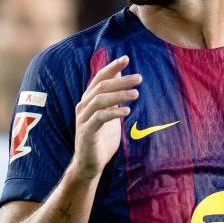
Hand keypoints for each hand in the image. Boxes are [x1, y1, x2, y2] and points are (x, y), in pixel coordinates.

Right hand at [73, 56, 140, 179]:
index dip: (112, 68)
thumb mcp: (110, 114)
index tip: (126, 58)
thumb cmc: (102, 139)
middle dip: (121, 80)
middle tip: (139, 78)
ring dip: (119, 95)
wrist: (89, 164)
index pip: (99, 78)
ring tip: (136, 94)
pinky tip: (126, 111)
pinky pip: (99, 117)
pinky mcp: (86, 131)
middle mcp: (83, 106)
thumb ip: (114, 97)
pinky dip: (113, 112)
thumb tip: (121, 77)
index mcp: (89, 100)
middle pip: (101, 87)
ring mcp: (83, 118)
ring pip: (100, 100)